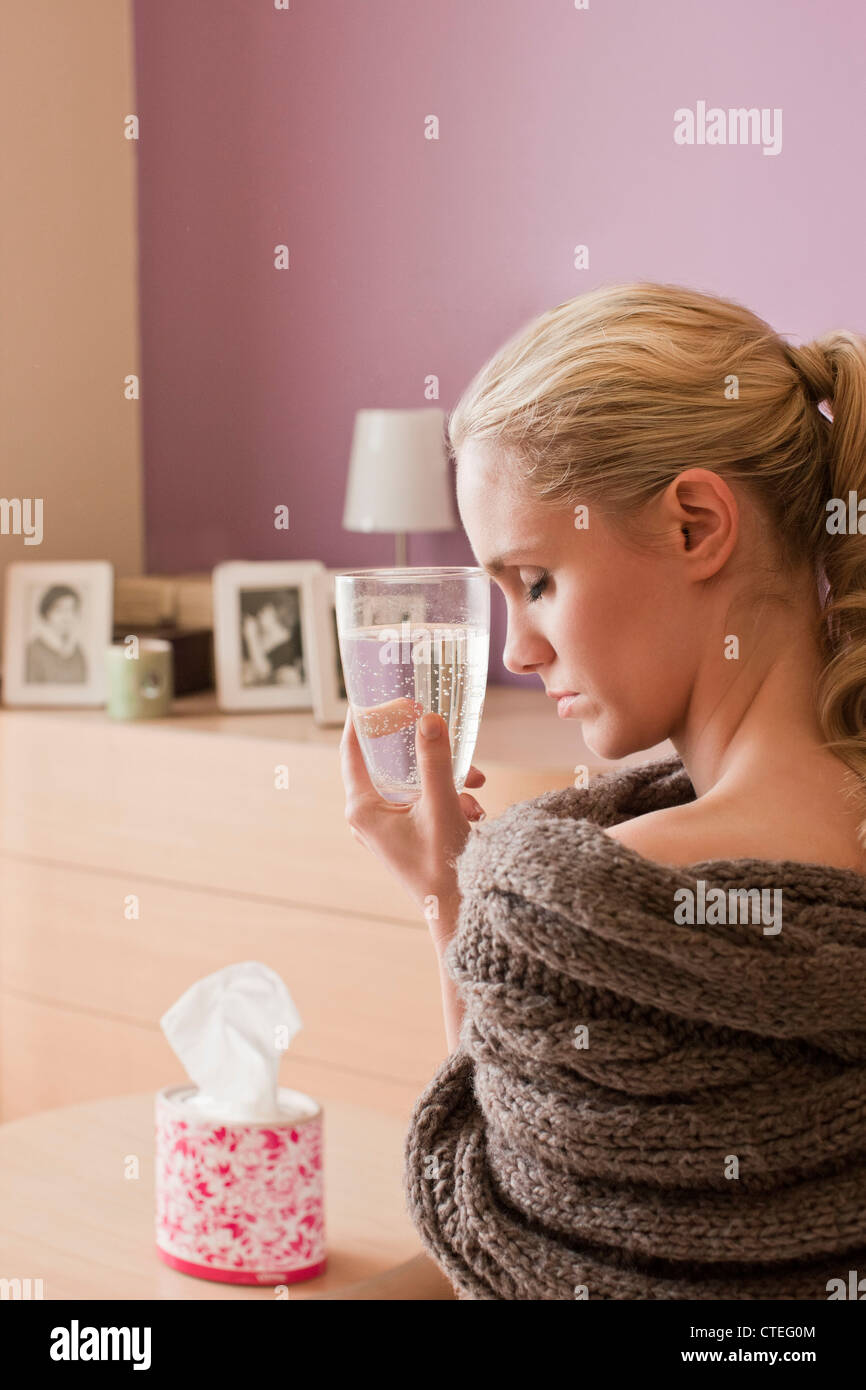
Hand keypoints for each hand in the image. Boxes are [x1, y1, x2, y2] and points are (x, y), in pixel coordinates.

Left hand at [340, 698, 485, 929]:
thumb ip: (436, 760)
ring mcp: (385, 826)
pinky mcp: (403, 834)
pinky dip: (448, 796)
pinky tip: (474, 810)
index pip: (351, 750)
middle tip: (433, 722)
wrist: (456, 911)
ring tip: (477, 785)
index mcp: (363, 808)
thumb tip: (428, 719)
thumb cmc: (442, 866)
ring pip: (411, 781)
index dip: (360, 719)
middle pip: (386, 761)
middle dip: (420, 747)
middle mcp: (368, 816)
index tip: (370, 694)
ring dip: (445, 777)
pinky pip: (422, 800)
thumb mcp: (442, 806)